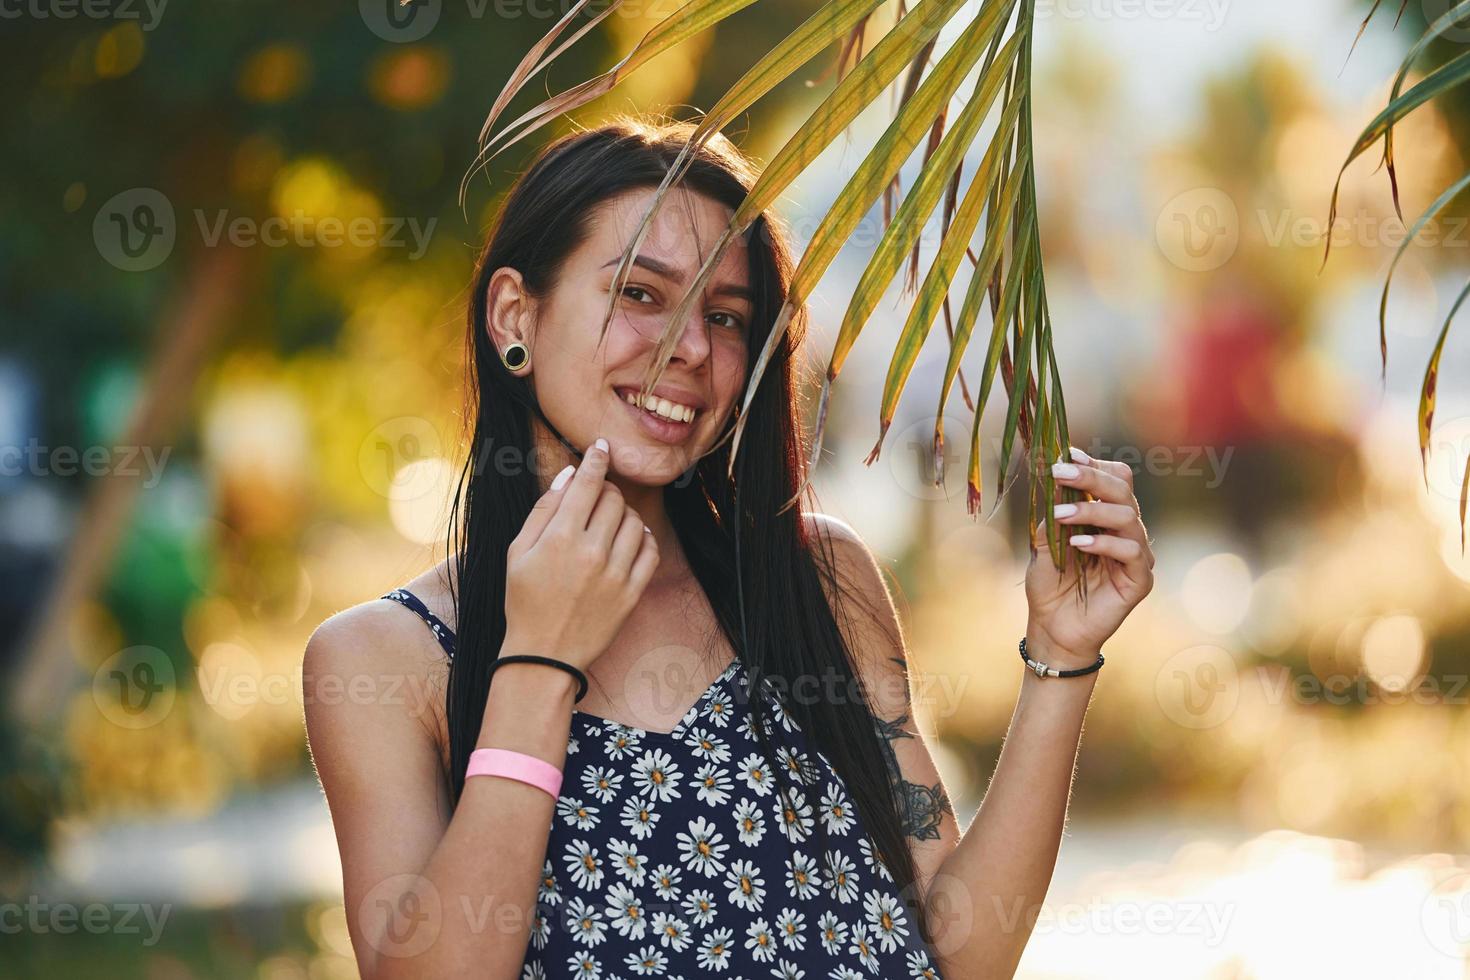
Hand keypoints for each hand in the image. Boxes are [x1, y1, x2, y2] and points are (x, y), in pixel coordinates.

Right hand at [503, 437, 659, 670]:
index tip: (602, 447)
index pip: (588, 483)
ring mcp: (616, 574)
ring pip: (636, 522)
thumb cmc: (525, 601)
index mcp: (560, 538)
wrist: (544, 655)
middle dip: (607, 491)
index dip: (597, 459)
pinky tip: (629, 541)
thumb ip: (543, 510)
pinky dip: (644, 539)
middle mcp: (592, 552)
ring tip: (610, 524)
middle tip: (597, 498)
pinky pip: (651, 551)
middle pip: (615, 499)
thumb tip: (568, 475)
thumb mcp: (518, 552)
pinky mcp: (632, 593)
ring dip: (625, 515)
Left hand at [1024, 446, 1154, 668]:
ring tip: (1060, 515)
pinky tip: (1077, 543)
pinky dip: (1104, 543)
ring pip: (1126, 517)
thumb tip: (1053, 480)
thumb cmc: (1050, 586)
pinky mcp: (1139, 581)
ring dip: (1091, 511)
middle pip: (1122, 490)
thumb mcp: (1043, 543)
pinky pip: (1131, 552)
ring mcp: (1136, 556)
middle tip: (1059, 471)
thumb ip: (1052, 514)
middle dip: (1089, 477)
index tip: (1064, 456)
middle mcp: (1126, 532)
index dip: (1092, 465)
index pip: (1114, 479)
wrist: (1053, 630)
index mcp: (1107, 518)